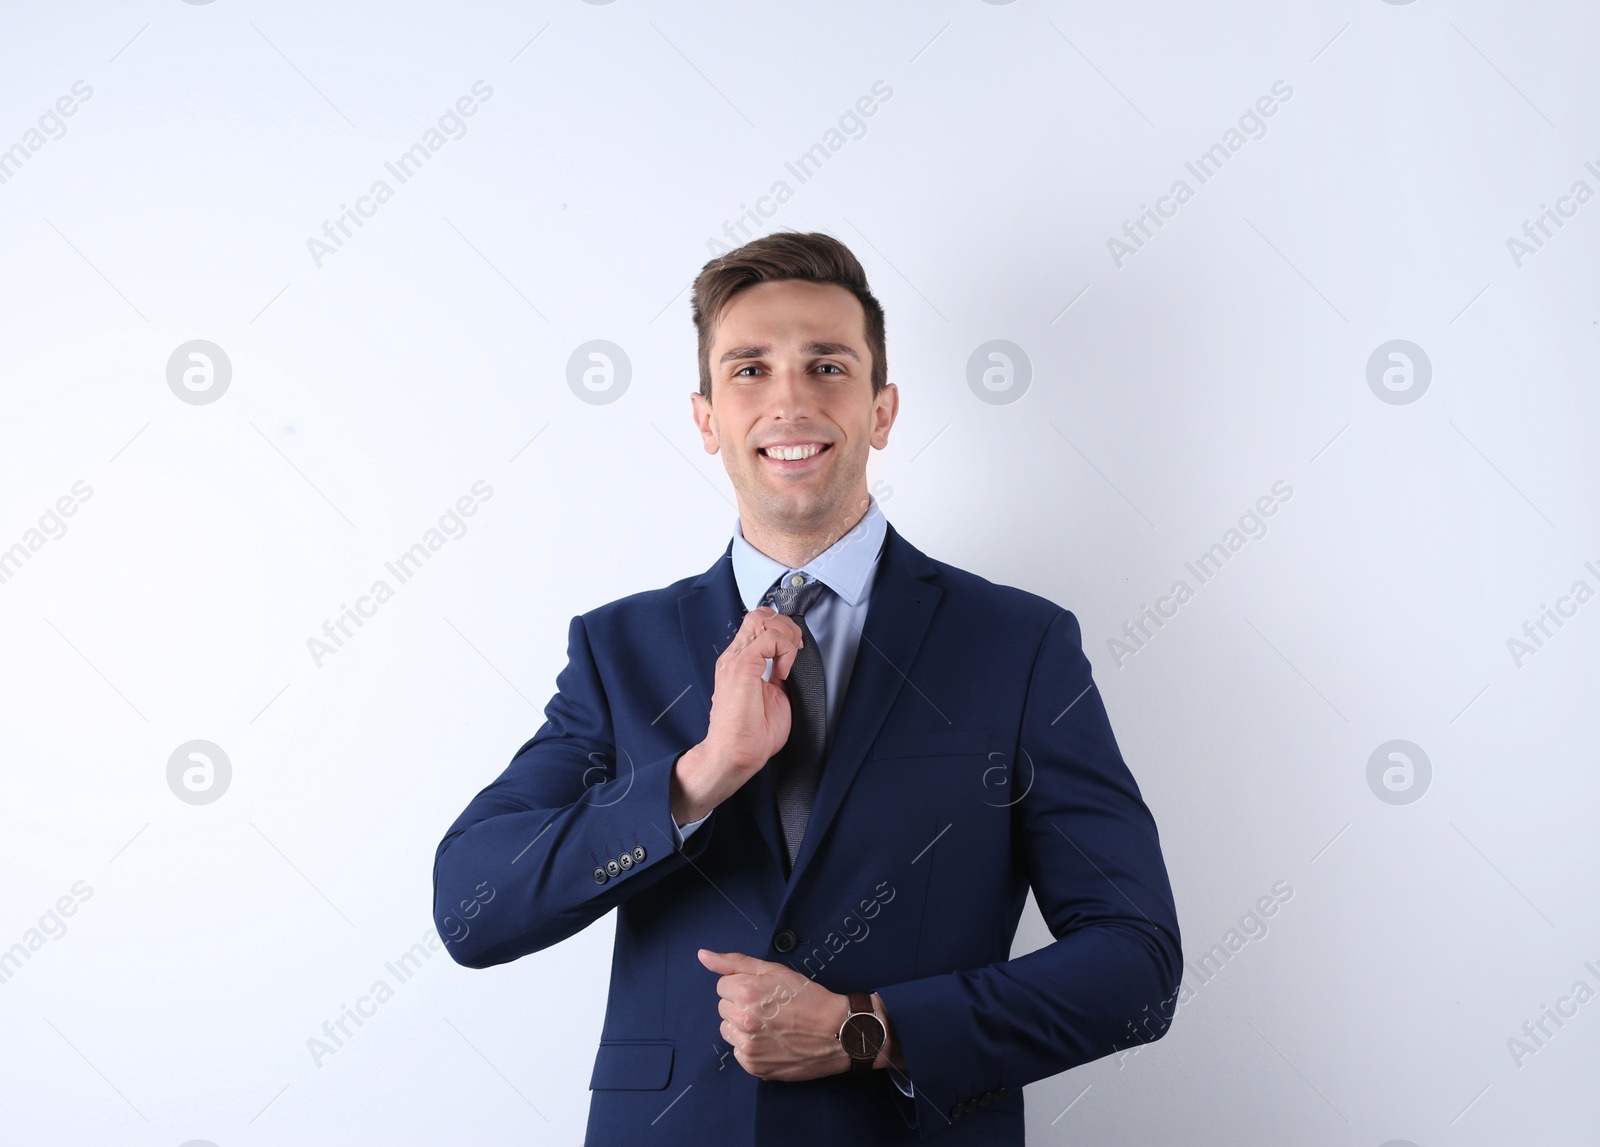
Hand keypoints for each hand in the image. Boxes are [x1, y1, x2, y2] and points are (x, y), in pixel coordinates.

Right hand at [671, 606, 802, 824]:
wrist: (736, 754)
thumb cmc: (752, 734)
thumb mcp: (774, 696)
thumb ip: (778, 675)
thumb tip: (791, 664)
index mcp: (739, 662)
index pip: (757, 624)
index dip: (781, 630)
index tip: (794, 651)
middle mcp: (734, 657)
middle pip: (759, 615)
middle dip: (786, 626)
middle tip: (795, 649)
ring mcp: (736, 660)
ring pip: (762, 619)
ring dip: (786, 635)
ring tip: (789, 659)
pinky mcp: (742, 667)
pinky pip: (769, 638)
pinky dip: (784, 649)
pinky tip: (783, 670)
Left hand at [699, 949, 849, 1081]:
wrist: (838, 1033)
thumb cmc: (809, 998)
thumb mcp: (775, 971)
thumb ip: (735, 963)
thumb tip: (702, 955)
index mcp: (746, 992)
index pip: (722, 987)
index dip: (743, 986)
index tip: (763, 992)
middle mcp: (743, 1020)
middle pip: (723, 1008)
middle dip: (740, 1005)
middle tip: (769, 1008)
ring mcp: (748, 1046)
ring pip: (728, 1030)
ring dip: (742, 1026)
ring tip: (770, 1024)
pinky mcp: (754, 1067)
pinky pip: (738, 1052)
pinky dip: (750, 1046)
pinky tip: (772, 1041)